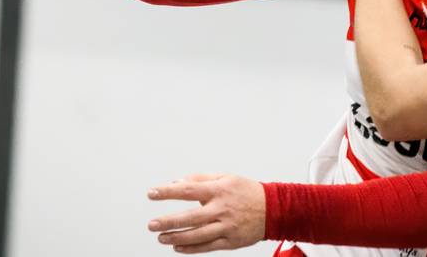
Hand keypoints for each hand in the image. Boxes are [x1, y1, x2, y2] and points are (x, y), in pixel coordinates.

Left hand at [146, 174, 265, 253]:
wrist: (274, 209)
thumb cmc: (247, 192)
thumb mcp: (225, 178)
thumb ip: (200, 179)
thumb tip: (176, 182)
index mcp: (219, 190)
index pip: (188, 190)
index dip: (168, 192)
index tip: (152, 193)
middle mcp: (222, 209)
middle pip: (190, 217)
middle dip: (168, 221)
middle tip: (152, 224)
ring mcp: (226, 226)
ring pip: (197, 235)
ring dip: (176, 237)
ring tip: (161, 237)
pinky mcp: (230, 241)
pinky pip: (207, 247)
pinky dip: (191, 248)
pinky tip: (178, 247)